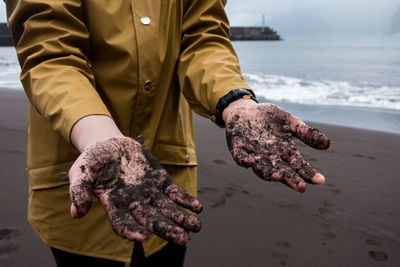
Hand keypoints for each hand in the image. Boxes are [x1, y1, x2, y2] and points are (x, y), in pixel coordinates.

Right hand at [68, 136, 202, 245]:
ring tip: (196, 227)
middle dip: (167, 230)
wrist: (109, 144)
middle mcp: (134, 202)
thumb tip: (77, 213)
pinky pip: (174, 192)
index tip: (143, 237)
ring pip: (167, 209)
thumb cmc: (92, 161)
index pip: (123, 223)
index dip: (131, 231)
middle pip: (151, 220)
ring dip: (181, 218)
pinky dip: (185, 200)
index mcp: (114, 204)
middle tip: (183, 240)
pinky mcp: (159, 180)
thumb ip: (79, 191)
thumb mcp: (80, 173)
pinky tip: (197, 208)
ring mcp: (149, 192)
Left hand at [224, 102, 330, 191]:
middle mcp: (270, 158)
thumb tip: (328, 144)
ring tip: (278, 176)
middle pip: (282, 171)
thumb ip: (307, 133)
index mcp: (284, 152)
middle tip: (302, 187)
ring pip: (261, 168)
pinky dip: (244, 160)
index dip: (309, 173)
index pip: (299, 166)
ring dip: (268, 173)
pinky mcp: (238, 149)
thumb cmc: (269, 119)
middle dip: (291, 179)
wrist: (245, 110)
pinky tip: (249, 162)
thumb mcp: (290, 122)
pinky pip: (240, 157)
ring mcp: (253, 154)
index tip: (320, 180)